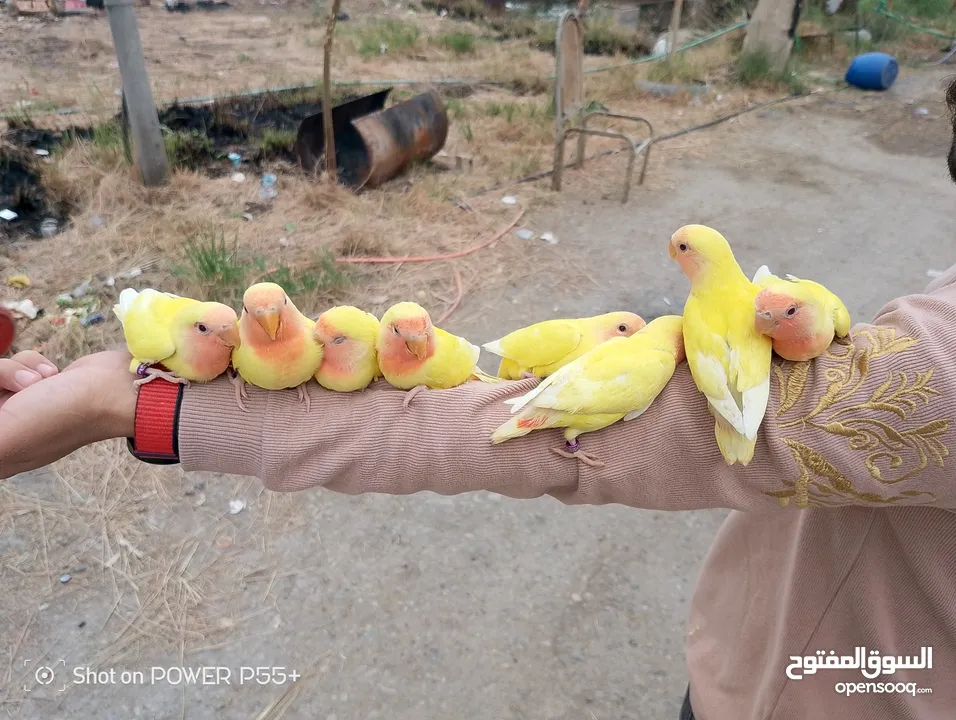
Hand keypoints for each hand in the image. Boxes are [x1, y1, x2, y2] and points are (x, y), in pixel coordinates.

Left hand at [0, 351, 136, 479]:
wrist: (115, 389)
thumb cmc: (62, 415)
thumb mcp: (5, 438)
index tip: (6, 401)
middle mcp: (7, 432)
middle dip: (0, 383)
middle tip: (24, 389)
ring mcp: (21, 408)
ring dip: (16, 371)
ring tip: (41, 382)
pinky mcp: (38, 386)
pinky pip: (16, 366)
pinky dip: (33, 365)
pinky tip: (52, 375)